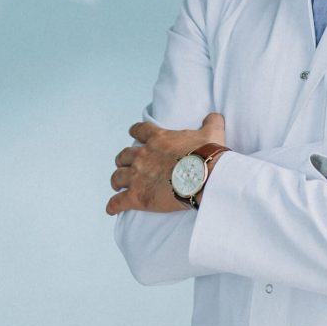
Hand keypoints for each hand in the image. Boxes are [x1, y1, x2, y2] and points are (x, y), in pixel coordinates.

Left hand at [105, 113, 225, 214]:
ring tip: (117, 185)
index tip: (133, 133)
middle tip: (126, 165)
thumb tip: (215, 116)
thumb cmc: (207, 155)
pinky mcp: (137, 196)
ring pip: (117, 176)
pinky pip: (118, 202)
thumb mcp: (212, 133)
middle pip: (124, 155)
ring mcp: (138, 176)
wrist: (203, 177)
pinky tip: (111, 209)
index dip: (135, 131)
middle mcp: (143, 155)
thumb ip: (211, 122)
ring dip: (116, 180)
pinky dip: (113, 205)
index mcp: (158, 139)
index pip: (140, 130)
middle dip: (123, 160)